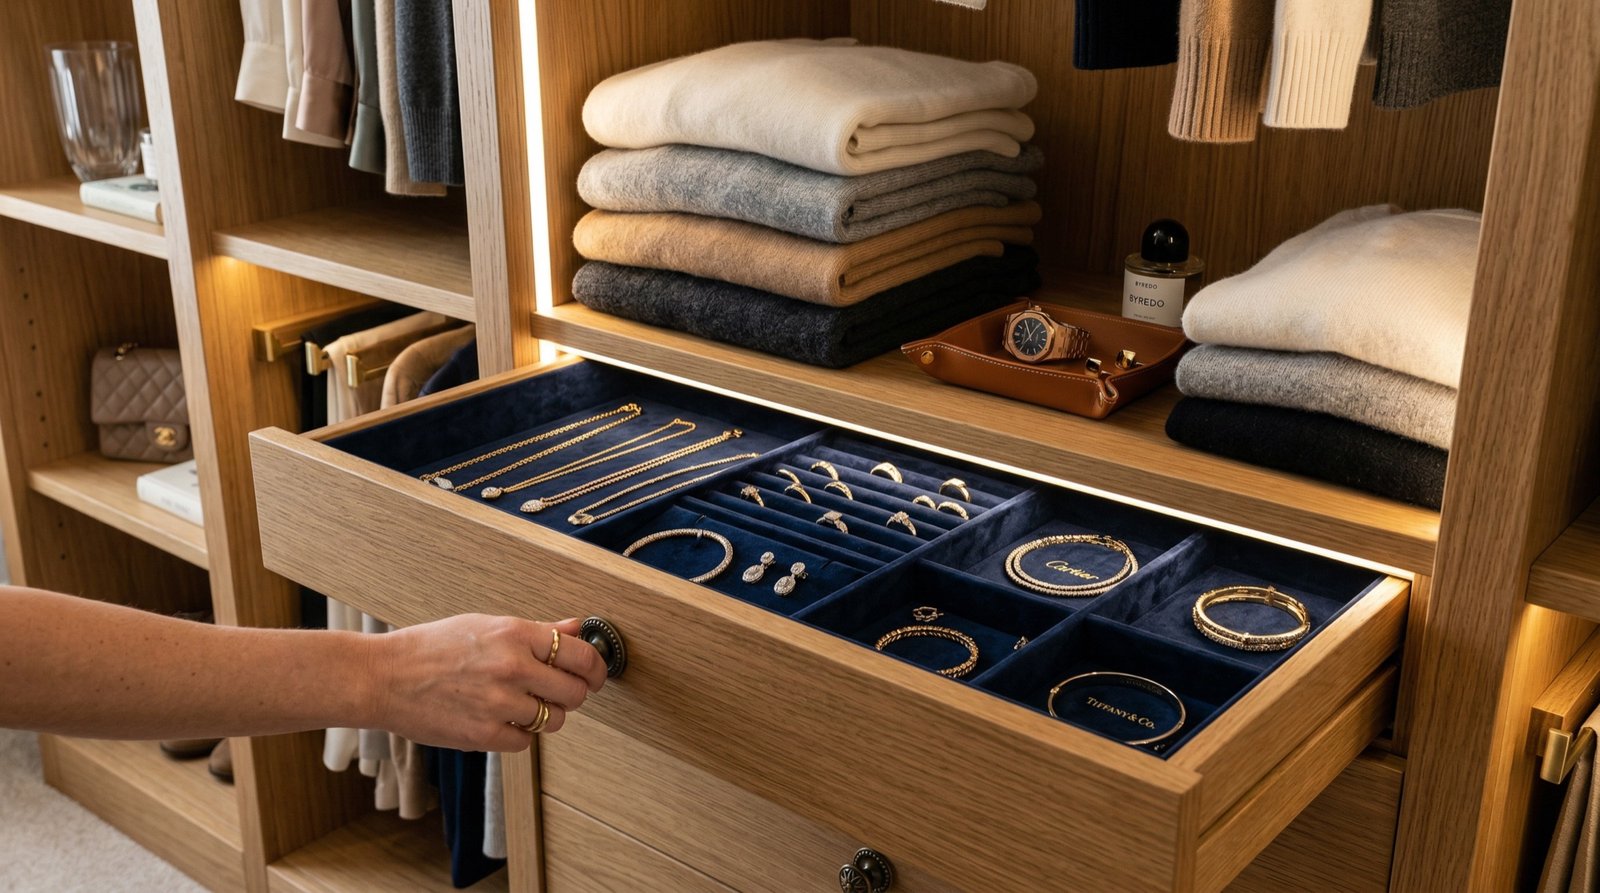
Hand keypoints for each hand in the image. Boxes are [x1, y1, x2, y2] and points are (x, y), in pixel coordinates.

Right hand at [367, 614, 606, 751]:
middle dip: (571, 695)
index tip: (594, 675)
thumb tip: (577, 627)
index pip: (581, 655)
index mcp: (515, 633)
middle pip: (575, 693)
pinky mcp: (484, 735)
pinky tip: (499, 720)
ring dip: (545, 716)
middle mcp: (512, 666)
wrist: (384, 677)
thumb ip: (538, 631)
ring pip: (554, 720)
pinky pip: (526, 742)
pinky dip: (518, 735)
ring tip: (520, 704)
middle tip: (556, 692)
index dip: (595, 669)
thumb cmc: (433, 647)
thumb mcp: (486, 625)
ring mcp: (499, 703)